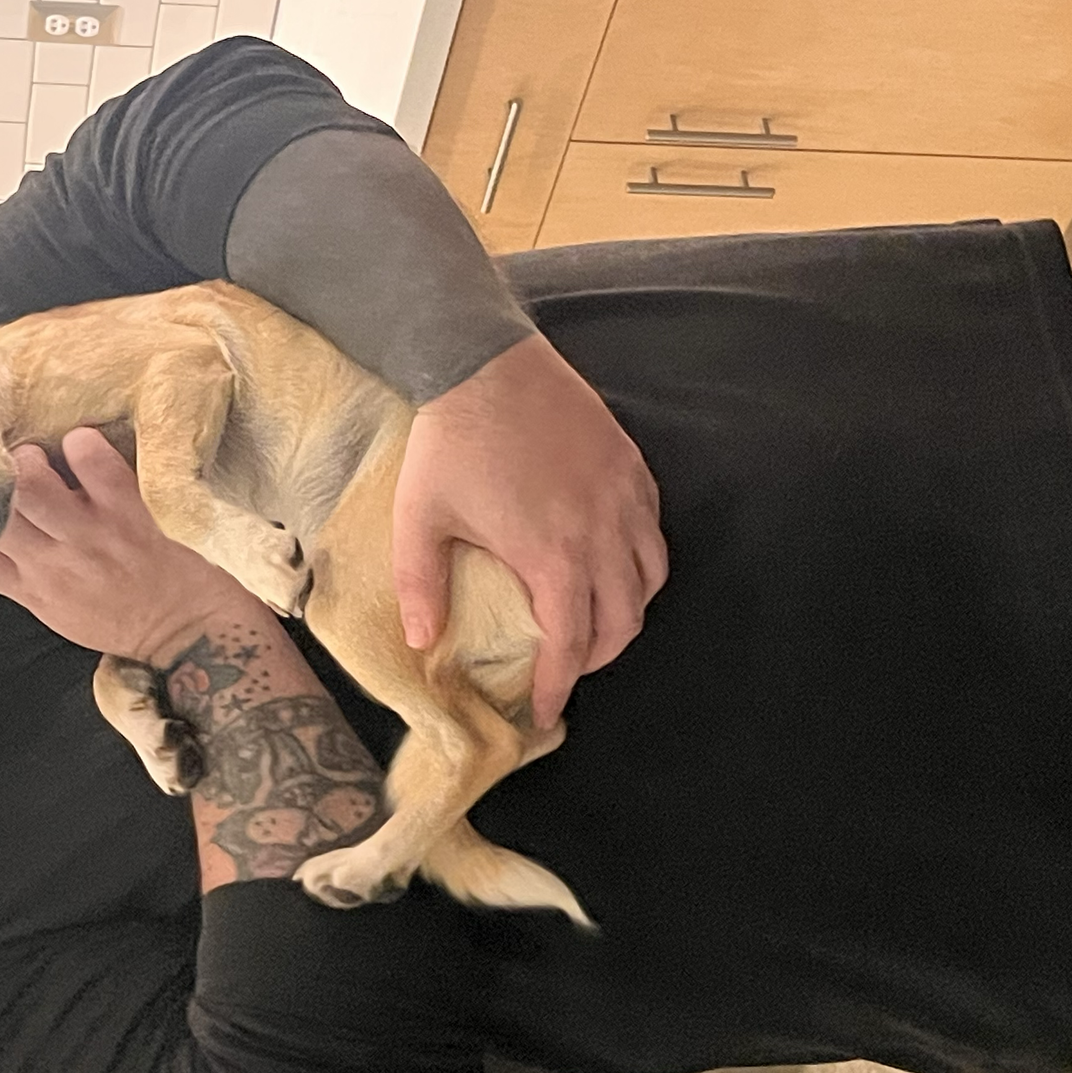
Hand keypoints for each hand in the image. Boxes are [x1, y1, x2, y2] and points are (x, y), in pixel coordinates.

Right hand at [0, 427, 270, 664]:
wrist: (187, 631)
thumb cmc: (121, 616)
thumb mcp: (56, 608)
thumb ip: (20, 574)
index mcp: (29, 588)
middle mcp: (50, 564)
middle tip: (10, 470)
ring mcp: (88, 539)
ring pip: (30, 484)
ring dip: (30, 459)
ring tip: (44, 458)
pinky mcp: (127, 517)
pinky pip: (94, 465)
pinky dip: (83, 444)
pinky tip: (85, 446)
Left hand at [392, 331, 665, 729]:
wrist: (484, 360)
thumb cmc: (448, 441)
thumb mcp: (418, 520)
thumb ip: (420, 587)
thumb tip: (422, 642)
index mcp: (552, 555)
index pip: (571, 643)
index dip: (559, 686)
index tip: (545, 712)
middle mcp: (601, 532)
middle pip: (623, 621)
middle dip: (597, 658)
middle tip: (565, 670)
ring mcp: (623, 496)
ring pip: (650, 578)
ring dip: (626, 612)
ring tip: (593, 623)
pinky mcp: (632, 465)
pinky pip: (653, 532)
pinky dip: (639, 563)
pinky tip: (609, 564)